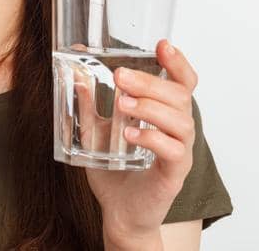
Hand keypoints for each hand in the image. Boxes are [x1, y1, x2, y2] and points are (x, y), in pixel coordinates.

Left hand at [84, 39, 199, 249]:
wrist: (118, 212)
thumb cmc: (114, 170)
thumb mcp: (95, 132)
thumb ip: (88, 105)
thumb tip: (75, 73)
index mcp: (166, 114)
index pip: (183, 82)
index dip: (178, 62)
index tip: (163, 45)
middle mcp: (178, 130)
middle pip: (180, 96)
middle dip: (151, 82)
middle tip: (122, 77)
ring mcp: (180, 152)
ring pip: (182, 121)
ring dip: (151, 108)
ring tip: (123, 104)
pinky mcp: (174, 175)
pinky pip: (174, 151)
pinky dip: (153, 138)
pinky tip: (130, 133)